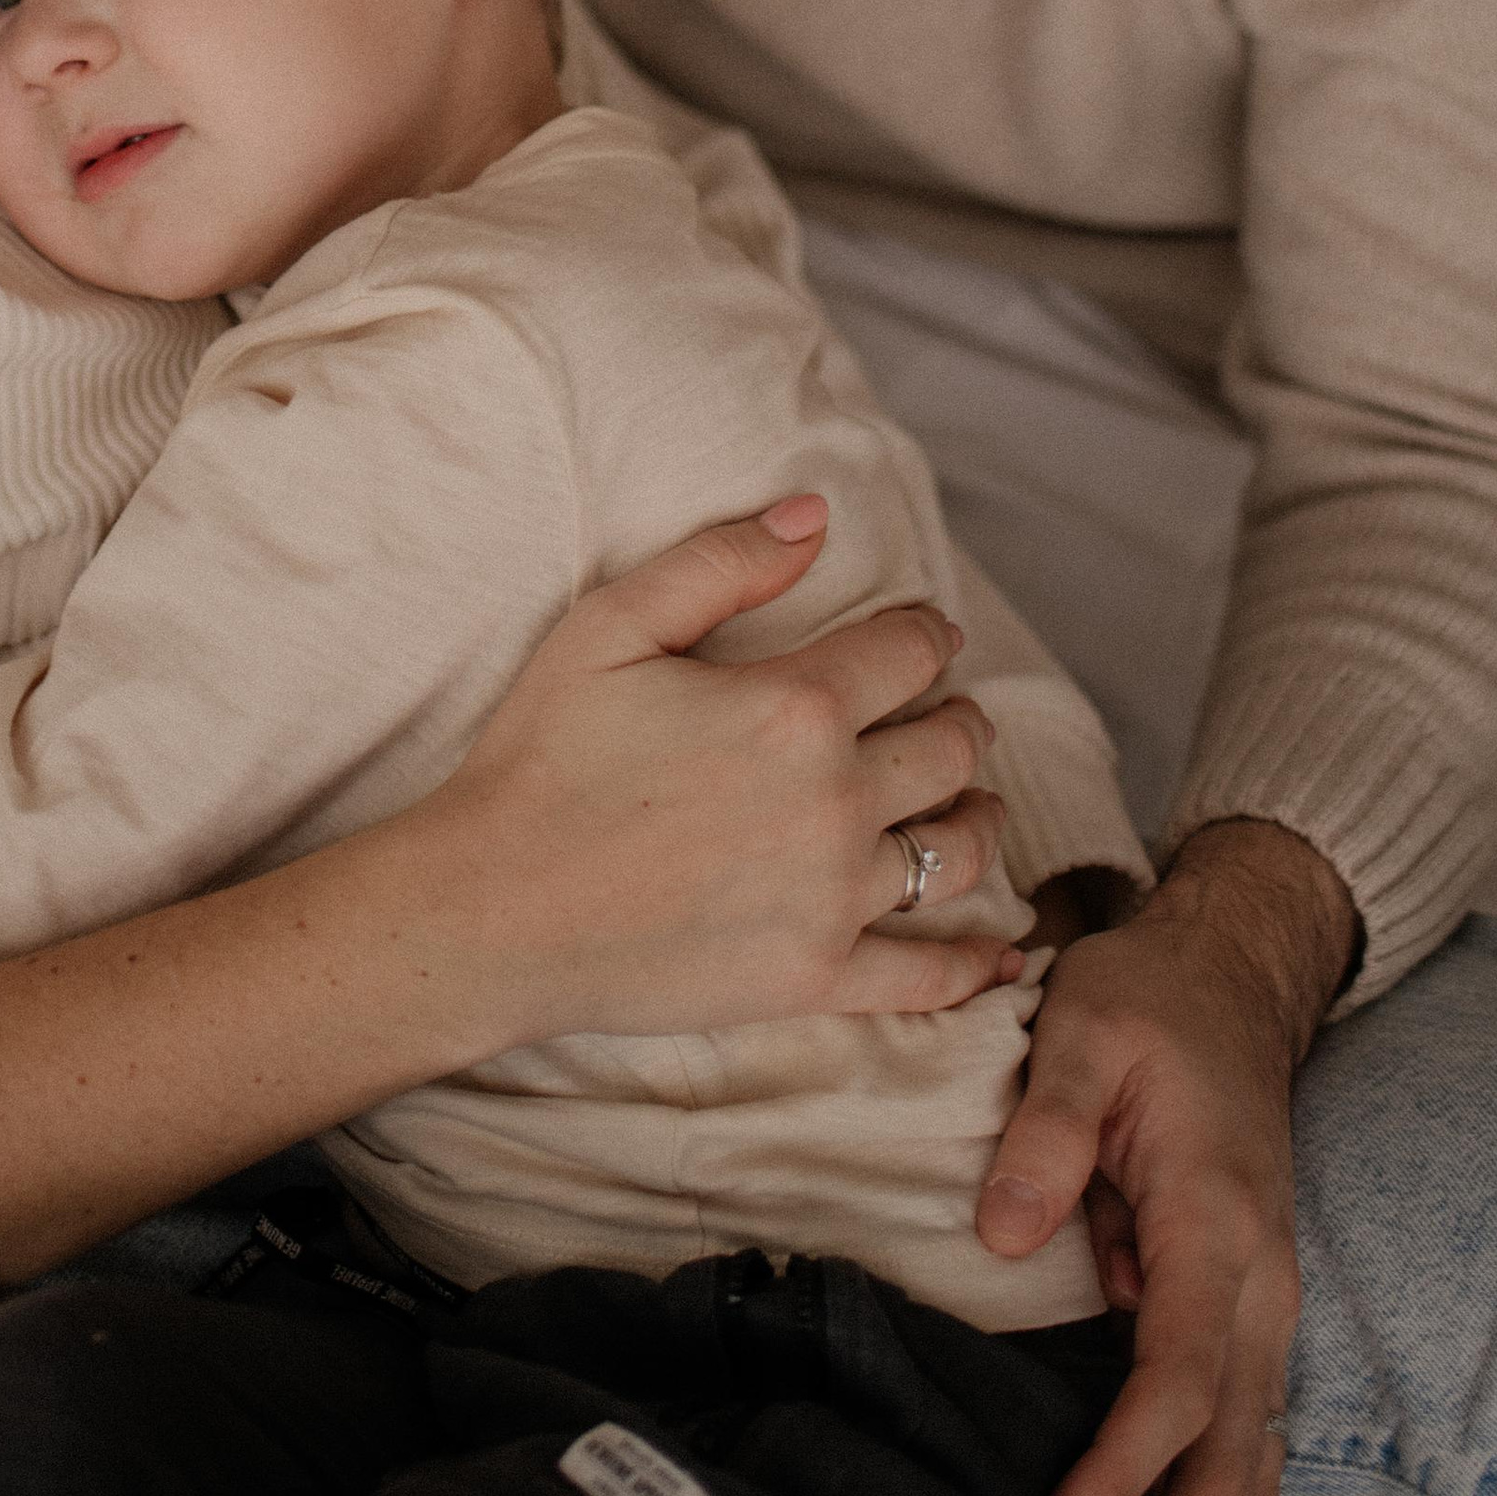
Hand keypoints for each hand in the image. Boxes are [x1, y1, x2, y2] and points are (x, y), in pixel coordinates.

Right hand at [422, 492, 1019, 1047]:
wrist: (492, 909)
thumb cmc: (541, 757)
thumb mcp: (612, 627)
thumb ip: (721, 563)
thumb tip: (814, 517)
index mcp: (794, 707)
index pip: (906, 654)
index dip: (926, 634)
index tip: (929, 634)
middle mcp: (836, 801)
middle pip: (952, 749)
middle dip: (961, 721)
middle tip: (951, 715)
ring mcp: (834, 899)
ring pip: (957, 852)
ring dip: (978, 818)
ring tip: (970, 806)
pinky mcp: (816, 978)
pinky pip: (928, 975)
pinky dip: (977, 967)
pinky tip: (1005, 958)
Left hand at [977, 819, 1356, 1495]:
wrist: (1230, 976)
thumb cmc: (1148, 1002)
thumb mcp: (1083, 1033)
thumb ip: (1043, 1132)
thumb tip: (1002, 1235)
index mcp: (1216, 1226)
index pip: (1179, 1383)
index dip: (1122, 1473)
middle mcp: (1260, 1288)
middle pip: (1233, 1467)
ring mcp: (1265, 1308)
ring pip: (1252, 1473)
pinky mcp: (1246, 1315)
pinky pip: (1241, 1443)